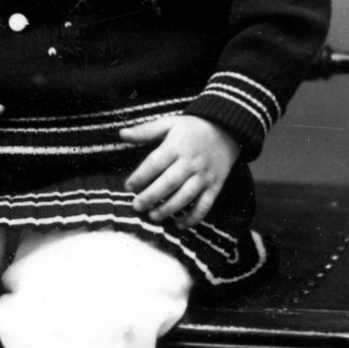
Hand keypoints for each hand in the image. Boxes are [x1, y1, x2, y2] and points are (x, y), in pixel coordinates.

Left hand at [119, 115, 239, 227]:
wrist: (226, 129)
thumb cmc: (192, 128)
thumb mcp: (169, 123)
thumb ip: (146, 130)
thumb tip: (122, 134)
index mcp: (177, 146)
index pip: (155, 163)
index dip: (140, 176)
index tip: (128, 186)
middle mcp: (191, 162)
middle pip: (169, 182)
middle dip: (151, 197)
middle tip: (136, 206)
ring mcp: (204, 175)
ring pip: (186, 196)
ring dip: (169, 209)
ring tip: (153, 216)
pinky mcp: (215, 186)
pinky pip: (205, 205)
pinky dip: (193, 217)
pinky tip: (180, 224)